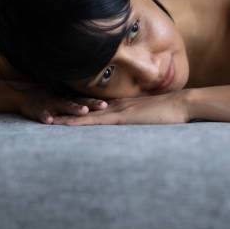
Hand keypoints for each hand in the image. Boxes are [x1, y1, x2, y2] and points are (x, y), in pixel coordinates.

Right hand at [16, 88, 108, 123]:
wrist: (22, 97)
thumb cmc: (46, 99)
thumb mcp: (61, 99)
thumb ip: (75, 101)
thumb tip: (94, 107)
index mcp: (68, 99)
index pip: (86, 100)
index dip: (97, 101)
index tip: (111, 103)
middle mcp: (62, 101)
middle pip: (80, 102)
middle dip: (92, 104)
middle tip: (104, 106)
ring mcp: (50, 105)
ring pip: (64, 106)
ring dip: (74, 109)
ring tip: (84, 111)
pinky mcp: (37, 110)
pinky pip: (42, 114)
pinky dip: (45, 117)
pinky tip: (49, 121)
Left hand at [50, 91, 190, 125]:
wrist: (183, 104)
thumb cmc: (174, 112)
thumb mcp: (156, 116)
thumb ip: (146, 118)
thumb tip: (144, 124)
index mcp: (125, 105)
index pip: (97, 106)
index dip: (79, 108)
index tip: (65, 109)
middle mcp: (117, 105)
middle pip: (86, 108)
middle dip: (66, 111)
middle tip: (47, 112)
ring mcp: (119, 110)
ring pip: (86, 114)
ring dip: (66, 117)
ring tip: (47, 119)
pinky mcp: (122, 117)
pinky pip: (95, 121)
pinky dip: (79, 122)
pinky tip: (65, 124)